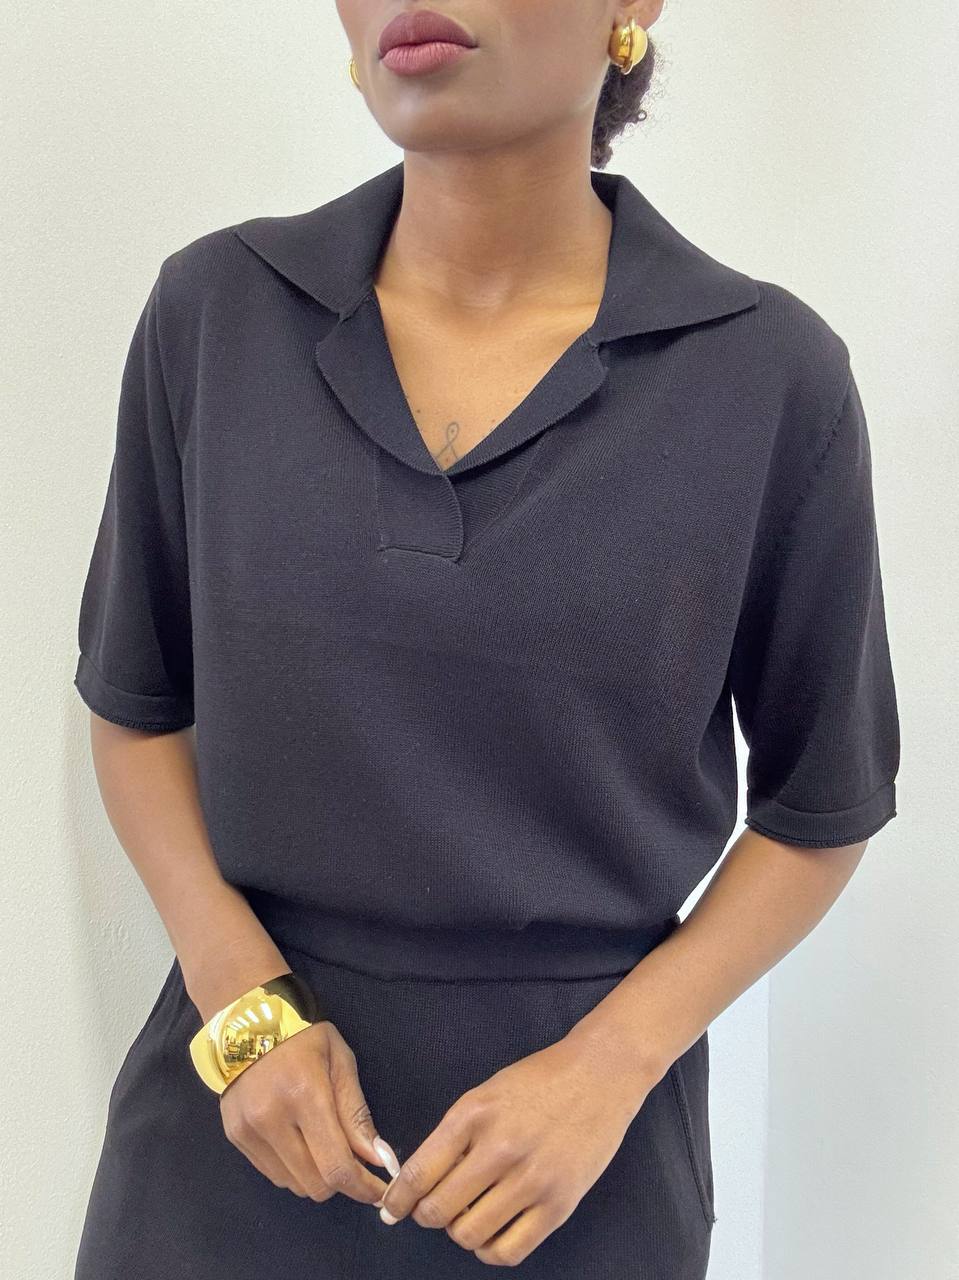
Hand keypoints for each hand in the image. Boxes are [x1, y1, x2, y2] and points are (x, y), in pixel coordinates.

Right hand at [219, 1018, 392, 1205]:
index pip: (336, 1166)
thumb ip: (356, 1113)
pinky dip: (293, 1169)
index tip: (379, 1191)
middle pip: (315, 1185)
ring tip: (322, 1143)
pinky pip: (272, 1174)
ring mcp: (249, 1131)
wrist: (247, 1021)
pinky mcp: (235, 1137)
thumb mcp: (340, 1061)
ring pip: (293, 1185)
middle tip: (352, 1160)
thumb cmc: (304, 1035)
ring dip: (316, 1176)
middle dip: (341, 1181)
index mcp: (305, 1094)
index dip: (362, 1187)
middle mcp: (272, 1119)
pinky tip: (298, 1140)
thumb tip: (377, 1159)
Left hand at [377, 1033, 652, 1265]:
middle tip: (434, 1209)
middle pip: (439, 1210)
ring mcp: (531, 1179)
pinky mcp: (559, 1204)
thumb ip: (452, 1136)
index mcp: (473, 1115)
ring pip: (469, 1235)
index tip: (392, 1209)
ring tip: (470, 1214)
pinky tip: (492, 1232)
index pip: (418, 1173)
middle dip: (427, 1215)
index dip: (398, 1200)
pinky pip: (508, 1251)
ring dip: (461, 1231)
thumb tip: (419, 1182)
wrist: (600, 1074)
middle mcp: (499, 1149)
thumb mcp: (485, 1095)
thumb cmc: (539, 1081)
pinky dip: (490, 1250)